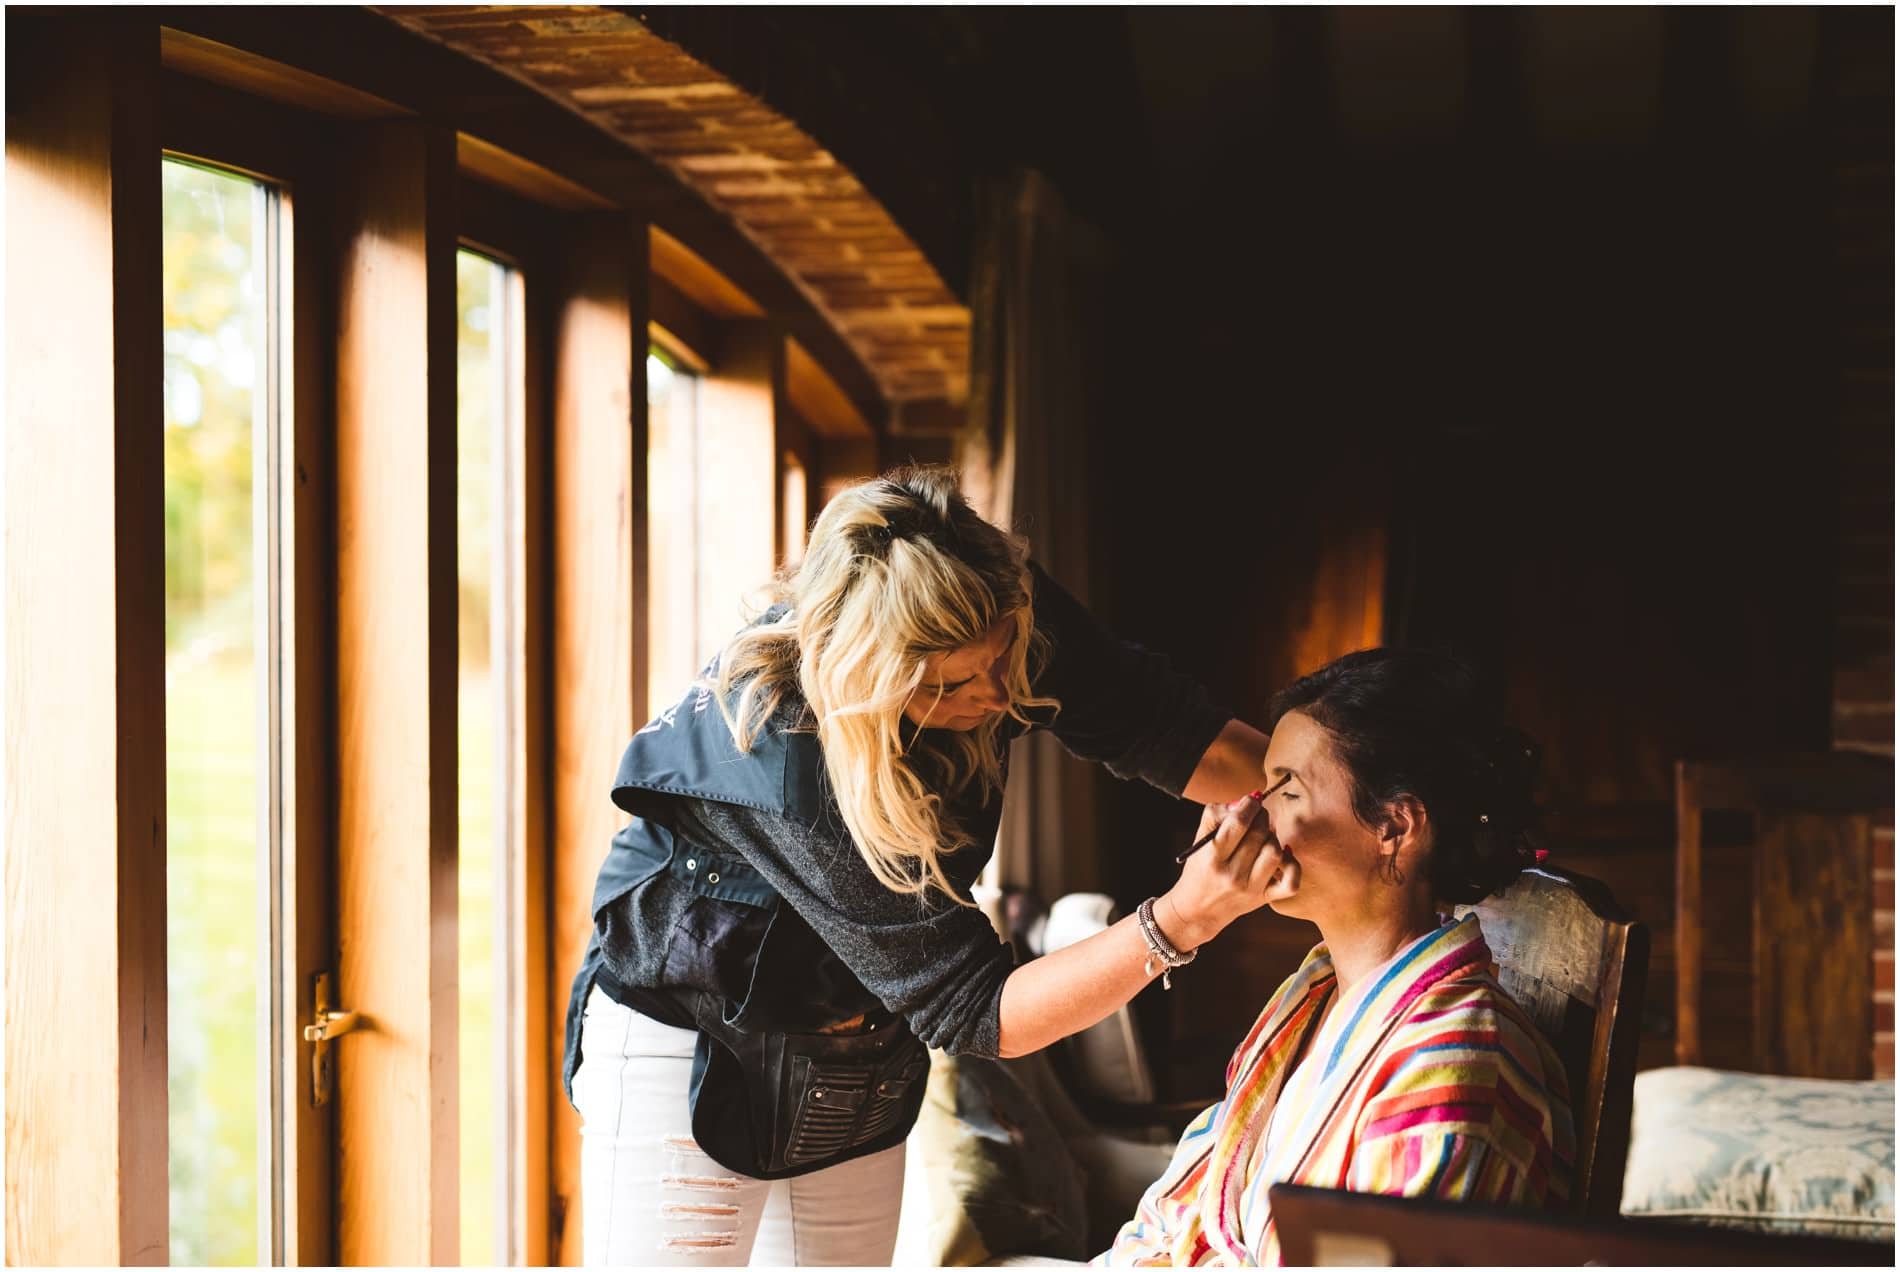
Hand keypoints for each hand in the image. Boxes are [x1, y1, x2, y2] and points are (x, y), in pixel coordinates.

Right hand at [1157, 795, 1298, 947]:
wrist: (1199, 910)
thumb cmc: (1200, 870)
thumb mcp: (1199, 842)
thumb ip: (1216, 816)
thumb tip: (1242, 802)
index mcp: (1212, 857)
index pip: (1238, 823)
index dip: (1249, 805)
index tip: (1251, 800)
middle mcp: (1232, 875)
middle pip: (1259, 834)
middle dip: (1262, 817)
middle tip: (1258, 815)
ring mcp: (1250, 889)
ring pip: (1275, 852)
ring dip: (1273, 837)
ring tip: (1264, 836)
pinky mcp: (1264, 899)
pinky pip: (1291, 882)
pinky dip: (1292, 864)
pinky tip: (1283, 855)